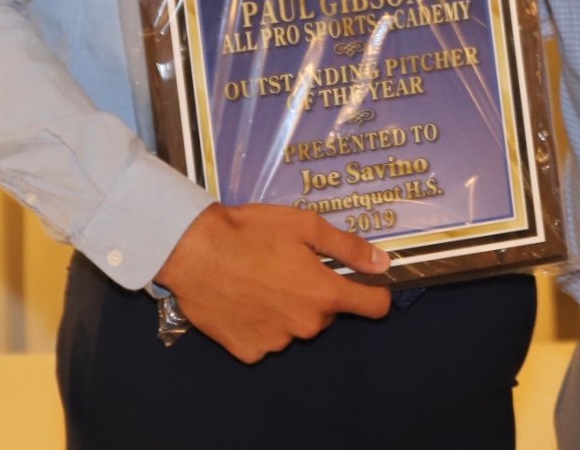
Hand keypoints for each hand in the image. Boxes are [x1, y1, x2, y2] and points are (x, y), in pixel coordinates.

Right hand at [155, 202, 391, 362]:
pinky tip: (244, 298)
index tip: (366, 282)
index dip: (375, 293)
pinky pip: (267, 338)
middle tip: (290, 264)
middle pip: (327, 313)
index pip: (373, 307)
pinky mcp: (248, 352)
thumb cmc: (254, 232)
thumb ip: (349, 248)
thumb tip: (383, 263)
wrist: (195, 252)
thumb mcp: (307, 227)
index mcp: (324, 294)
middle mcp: (305, 325)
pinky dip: (261, 323)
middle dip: (317, 292)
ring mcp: (276, 342)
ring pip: (296, 325)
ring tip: (261, 278)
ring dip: (287, 308)